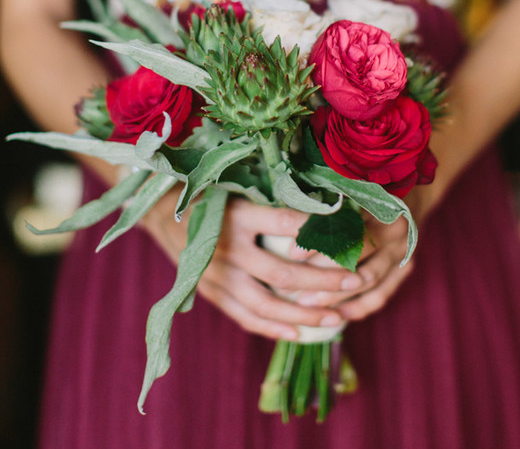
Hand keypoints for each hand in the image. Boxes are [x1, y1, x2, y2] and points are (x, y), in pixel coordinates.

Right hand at [144, 192, 364, 339]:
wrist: (163, 210)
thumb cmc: (214, 193)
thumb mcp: (241, 187)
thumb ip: (275, 199)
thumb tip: (326, 206)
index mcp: (237, 214)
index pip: (286, 223)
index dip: (320, 231)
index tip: (351, 235)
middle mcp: (226, 247)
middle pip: (282, 272)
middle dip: (323, 280)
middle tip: (356, 280)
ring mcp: (216, 275)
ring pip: (265, 303)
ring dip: (304, 314)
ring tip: (338, 317)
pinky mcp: (210, 292)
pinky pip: (245, 316)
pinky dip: (273, 327)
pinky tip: (299, 332)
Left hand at [293, 182, 440, 320]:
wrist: (413, 194)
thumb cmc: (368, 189)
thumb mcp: (352, 185)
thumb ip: (328, 197)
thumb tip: (285, 212)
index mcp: (379, 203)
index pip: (345, 224)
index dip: (318, 238)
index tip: (291, 252)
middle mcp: (394, 228)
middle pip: (357, 254)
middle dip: (322, 270)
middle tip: (291, 284)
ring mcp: (402, 251)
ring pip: (368, 279)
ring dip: (336, 293)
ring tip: (306, 302)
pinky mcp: (405, 269)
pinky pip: (382, 294)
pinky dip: (359, 306)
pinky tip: (337, 314)